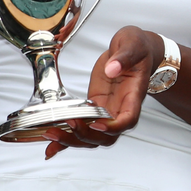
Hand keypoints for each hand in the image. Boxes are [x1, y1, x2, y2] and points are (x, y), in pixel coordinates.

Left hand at [44, 26, 162, 159]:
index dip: (112, 127)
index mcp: (133, 95)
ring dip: (72, 140)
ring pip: (92, 137)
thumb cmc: (138, 48)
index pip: (127, 120)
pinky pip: (82, 127)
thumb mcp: (133, 44)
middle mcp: (120, 108)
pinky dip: (67, 139)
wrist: (133, 49)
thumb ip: (124, 56)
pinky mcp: (94, 107)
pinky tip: (52, 147)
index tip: (96, 124)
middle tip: (68, 123)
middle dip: (86, 136)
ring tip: (52, 134)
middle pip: (107, 136)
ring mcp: (106, 110)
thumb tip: (112, 69)